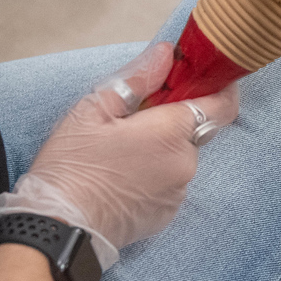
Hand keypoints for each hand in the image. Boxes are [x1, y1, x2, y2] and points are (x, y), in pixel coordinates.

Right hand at [0, 42, 238, 266]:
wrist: (59, 227)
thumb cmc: (72, 165)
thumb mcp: (95, 109)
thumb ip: (138, 78)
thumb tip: (165, 54)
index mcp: (171, 133)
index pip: (221, 104)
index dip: (219, 87)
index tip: (205, 76)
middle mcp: (185, 164)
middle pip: (196, 130)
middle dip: (173, 119)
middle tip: (135, 117)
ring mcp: (178, 193)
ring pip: (180, 157)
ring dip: (162, 149)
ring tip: (120, 152)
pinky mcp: (166, 215)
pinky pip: (170, 183)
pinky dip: (155, 174)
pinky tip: (122, 176)